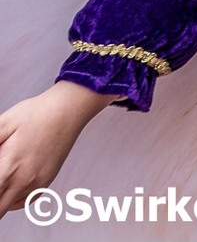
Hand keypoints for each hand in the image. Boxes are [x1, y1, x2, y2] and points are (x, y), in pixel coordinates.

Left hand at [0, 81, 116, 216]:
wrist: (69, 109)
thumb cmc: (37, 113)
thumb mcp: (2, 123)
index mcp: (10, 167)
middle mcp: (25, 180)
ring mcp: (38, 182)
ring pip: (8, 207)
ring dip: (1, 197)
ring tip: (3, 174)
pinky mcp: (47, 181)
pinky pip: (24, 201)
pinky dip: (12, 199)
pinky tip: (9, 183)